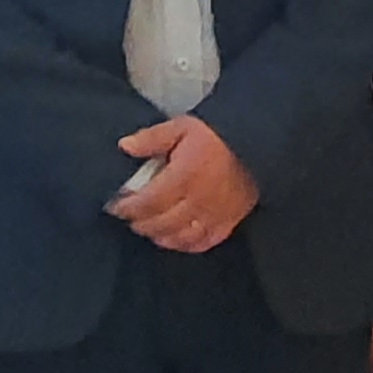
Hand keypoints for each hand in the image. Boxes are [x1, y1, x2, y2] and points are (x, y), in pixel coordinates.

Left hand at [111, 114, 260, 252]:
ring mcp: (215, 215)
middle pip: (161, 223)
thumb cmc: (215, 135)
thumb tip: (124, 146)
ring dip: (159, 236)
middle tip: (130, 217)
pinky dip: (185, 245)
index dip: (128, 208)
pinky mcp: (229, 222)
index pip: (148, 202)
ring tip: (149, 228)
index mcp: (184, 176)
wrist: (257, 142)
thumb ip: (152, 138)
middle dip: (140, 223)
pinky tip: (175, 239)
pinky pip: (203, 242)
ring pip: (180, 237)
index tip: (116, 206)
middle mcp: (198, 200)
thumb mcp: (181, 127)